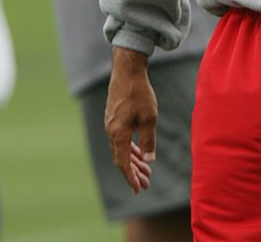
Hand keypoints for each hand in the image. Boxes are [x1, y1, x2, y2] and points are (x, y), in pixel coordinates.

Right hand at [104, 47, 156, 192]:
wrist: (127, 70)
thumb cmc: (139, 92)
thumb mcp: (149, 117)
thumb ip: (148, 140)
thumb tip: (149, 160)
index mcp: (118, 133)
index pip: (123, 163)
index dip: (131, 177)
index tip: (139, 189)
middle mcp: (111, 131)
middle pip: (121, 158)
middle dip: (134, 172)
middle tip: (146, 184)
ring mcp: (110, 124)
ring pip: (121, 149)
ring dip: (133, 161)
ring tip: (146, 170)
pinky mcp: (113, 118)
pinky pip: (120, 139)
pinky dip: (130, 148)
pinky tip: (138, 152)